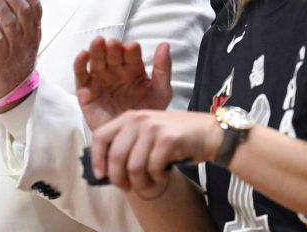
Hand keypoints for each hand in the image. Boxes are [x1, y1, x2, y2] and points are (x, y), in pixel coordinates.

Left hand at [0, 0, 41, 103]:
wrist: (13, 89)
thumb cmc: (17, 57)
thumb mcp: (26, 33)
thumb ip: (23, 7)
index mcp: (35, 30)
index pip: (34, 4)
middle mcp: (28, 37)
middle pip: (21, 9)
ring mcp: (15, 48)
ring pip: (8, 21)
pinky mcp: (1, 58)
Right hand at [74, 37, 171, 130]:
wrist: (131, 142)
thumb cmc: (146, 115)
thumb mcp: (160, 92)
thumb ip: (163, 69)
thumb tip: (164, 45)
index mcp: (134, 69)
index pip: (131, 53)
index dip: (131, 49)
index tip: (132, 48)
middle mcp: (116, 71)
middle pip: (112, 53)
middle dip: (112, 47)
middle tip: (114, 44)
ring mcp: (100, 79)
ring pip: (96, 60)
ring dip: (96, 50)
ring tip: (98, 42)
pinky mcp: (85, 91)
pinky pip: (81, 74)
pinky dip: (80, 63)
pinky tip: (83, 55)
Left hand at [90, 110, 220, 193]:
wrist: (209, 133)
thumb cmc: (176, 137)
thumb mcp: (147, 133)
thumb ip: (127, 144)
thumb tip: (106, 171)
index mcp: (129, 117)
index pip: (100, 136)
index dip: (96, 158)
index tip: (101, 175)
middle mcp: (138, 119)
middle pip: (116, 156)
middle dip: (119, 179)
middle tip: (128, 188)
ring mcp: (153, 128)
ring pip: (134, 167)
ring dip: (141, 182)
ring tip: (150, 182)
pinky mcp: (168, 139)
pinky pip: (153, 168)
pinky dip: (158, 178)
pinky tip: (164, 174)